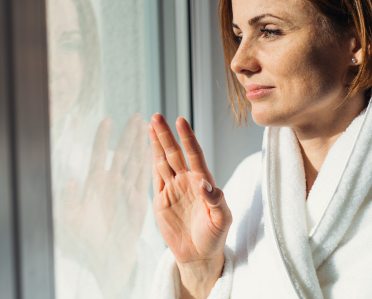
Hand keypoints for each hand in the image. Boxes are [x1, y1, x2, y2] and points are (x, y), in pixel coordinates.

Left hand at [56, 114, 151, 296]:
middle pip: (121, 153)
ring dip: (140, 145)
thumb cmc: (85, 240)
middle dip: (128, 135)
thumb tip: (69, 180)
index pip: (98, 155)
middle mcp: (111, 183)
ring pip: (134, 162)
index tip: (106, 121)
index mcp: (94, 184)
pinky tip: (153, 151)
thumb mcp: (70, 220)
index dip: (102, 138)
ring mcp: (126, 190)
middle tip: (137, 117)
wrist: (105, 257)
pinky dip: (148, 164)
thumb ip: (68, 200)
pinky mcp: (138, 199)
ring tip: (148, 128)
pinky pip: (144, 178)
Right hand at [149, 114, 231, 297]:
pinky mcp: (161, 199)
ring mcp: (173, 188)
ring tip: (150, 124)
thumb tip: (204, 183)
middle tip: (157, 116)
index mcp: (204, 182)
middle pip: (175, 153)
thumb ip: (216, 200)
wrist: (199, 255)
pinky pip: (155, 175)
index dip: (187, 138)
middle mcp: (188, 181)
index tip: (181, 121)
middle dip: (166, 134)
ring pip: (163, 160)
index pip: (194, 154)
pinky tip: (149, 147)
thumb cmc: (215, 237)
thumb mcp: (221, 220)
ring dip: (157, 143)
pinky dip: (151, 160)